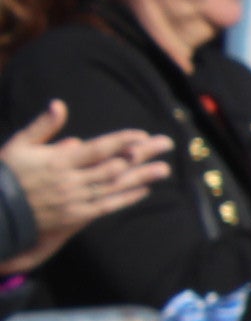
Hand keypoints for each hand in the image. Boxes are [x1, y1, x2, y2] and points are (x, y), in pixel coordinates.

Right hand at [2, 104, 170, 264]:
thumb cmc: (8, 173)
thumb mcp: (20, 144)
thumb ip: (43, 126)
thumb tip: (60, 104)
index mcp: (58, 160)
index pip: (97, 148)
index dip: (121, 141)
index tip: (141, 134)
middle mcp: (70, 180)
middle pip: (113, 166)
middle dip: (141, 155)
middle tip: (166, 145)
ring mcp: (74, 199)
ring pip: (114, 186)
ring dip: (141, 177)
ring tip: (164, 168)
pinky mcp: (75, 216)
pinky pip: (106, 206)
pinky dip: (126, 198)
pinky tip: (143, 190)